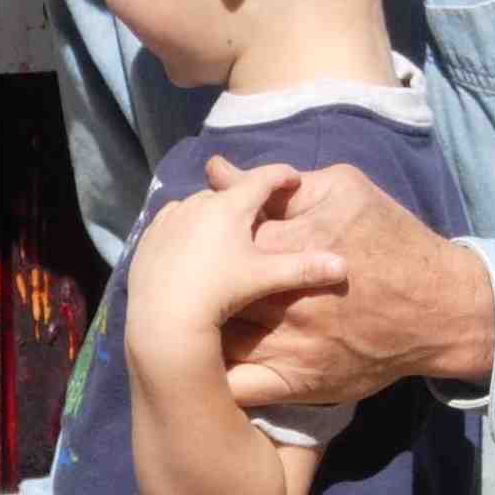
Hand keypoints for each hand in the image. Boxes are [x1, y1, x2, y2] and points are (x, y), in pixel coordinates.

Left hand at [126, 163, 347, 359]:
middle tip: (261, 212)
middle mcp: (198, 203)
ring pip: (199, 206)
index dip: (283, 176)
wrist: (163, 318)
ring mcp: (170, 218)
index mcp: (230, 205)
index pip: (263, 179)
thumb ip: (304, 268)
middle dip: (247, 198)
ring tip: (226, 231)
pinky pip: (175, 222)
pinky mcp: (149, 235)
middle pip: (230, 192)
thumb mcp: (265, 277)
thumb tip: (344, 266)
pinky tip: (194, 247)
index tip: (294, 178)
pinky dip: (189, 227)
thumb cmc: (220, 292)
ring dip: (215, 212)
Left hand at [202, 154, 494, 405]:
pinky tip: (199, 363)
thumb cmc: (394, 240)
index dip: (203, 240)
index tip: (198, 241)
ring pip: (216, 342)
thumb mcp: (343, 191)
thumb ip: (277, 185)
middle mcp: (284, 303)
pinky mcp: (298, 382)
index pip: (221, 242)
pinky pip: (239, 388)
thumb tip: (217, 170)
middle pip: (211, 295)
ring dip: (193, 329)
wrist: (440, 309)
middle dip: (191, 288)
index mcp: (291, 249)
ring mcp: (289, 347)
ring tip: (180, 318)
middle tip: (179, 282)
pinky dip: (211, 378)